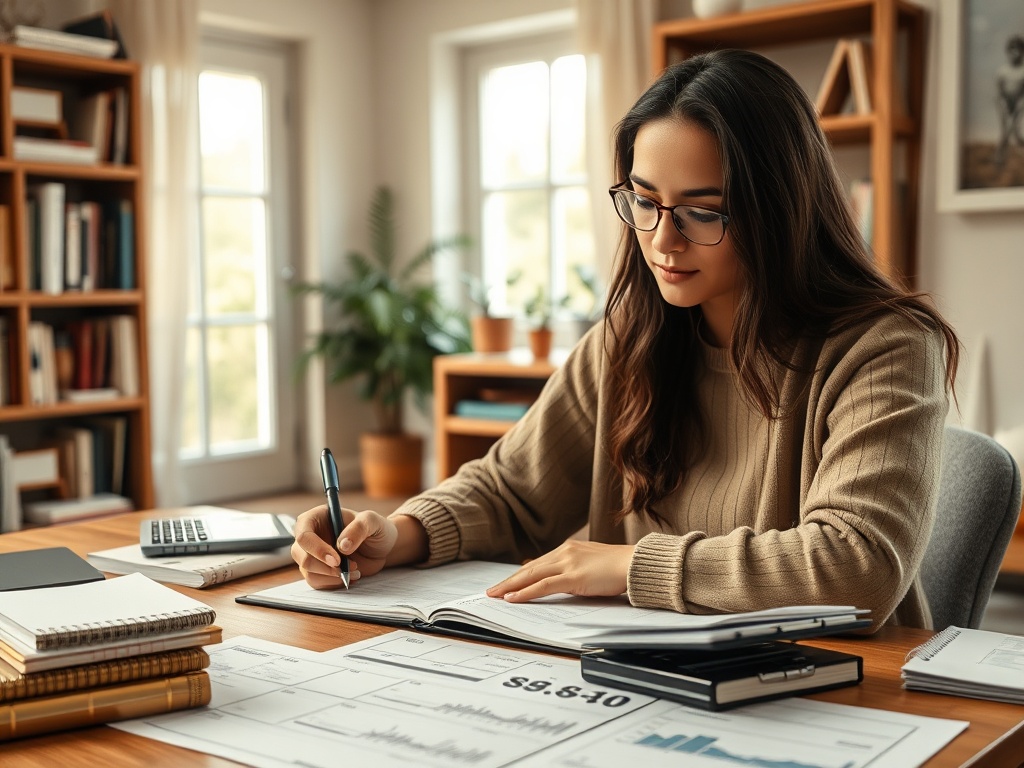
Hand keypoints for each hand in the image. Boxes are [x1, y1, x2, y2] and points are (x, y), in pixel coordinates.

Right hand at [291, 505, 397, 589]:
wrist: (382, 547)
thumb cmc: (375, 528)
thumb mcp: (372, 522)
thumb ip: (359, 528)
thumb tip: (341, 545)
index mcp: (317, 517)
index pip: (303, 534)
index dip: (317, 549)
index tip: (336, 560)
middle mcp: (311, 535)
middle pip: (300, 555)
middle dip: (324, 566)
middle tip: (350, 567)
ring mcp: (313, 554)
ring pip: (307, 571)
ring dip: (331, 576)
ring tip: (355, 570)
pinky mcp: (319, 570)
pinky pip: (316, 582)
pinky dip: (334, 583)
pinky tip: (351, 576)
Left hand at [485, 541, 634, 601]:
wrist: (635, 564)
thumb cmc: (620, 568)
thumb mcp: (593, 566)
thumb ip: (577, 571)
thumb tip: (565, 583)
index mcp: (569, 549)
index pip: (538, 563)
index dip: (521, 574)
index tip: (508, 582)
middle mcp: (565, 552)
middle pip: (529, 568)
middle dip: (509, 580)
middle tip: (492, 590)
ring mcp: (568, 563)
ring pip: (531, 575)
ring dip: (510, 586)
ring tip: (495, 595)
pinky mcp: (573, 576)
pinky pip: (543, 585)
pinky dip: (525, 592)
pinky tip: (512, 598)